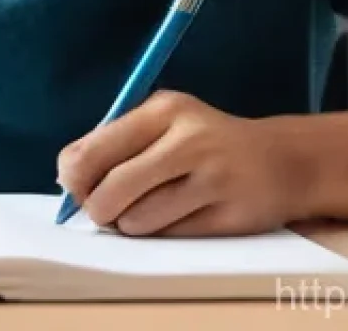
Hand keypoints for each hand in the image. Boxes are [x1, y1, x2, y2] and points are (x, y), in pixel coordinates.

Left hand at [56, 90, 307, 236]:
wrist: (281, 160)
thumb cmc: (202, 143)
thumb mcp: (162, 125)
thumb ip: (116, 144)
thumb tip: (66, 178)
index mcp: (162, 109)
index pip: (95, 149)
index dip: (75, 177)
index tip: (76, 188)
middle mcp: (188, 138)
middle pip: (114, 187)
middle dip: (98, 208)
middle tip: (103, 211)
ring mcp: (213, 176)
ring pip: (140, 219)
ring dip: (132, 224)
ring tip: (148, 209)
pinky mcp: (231, 214)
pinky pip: (172, 237)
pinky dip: (163, 234)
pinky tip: (179, 216)